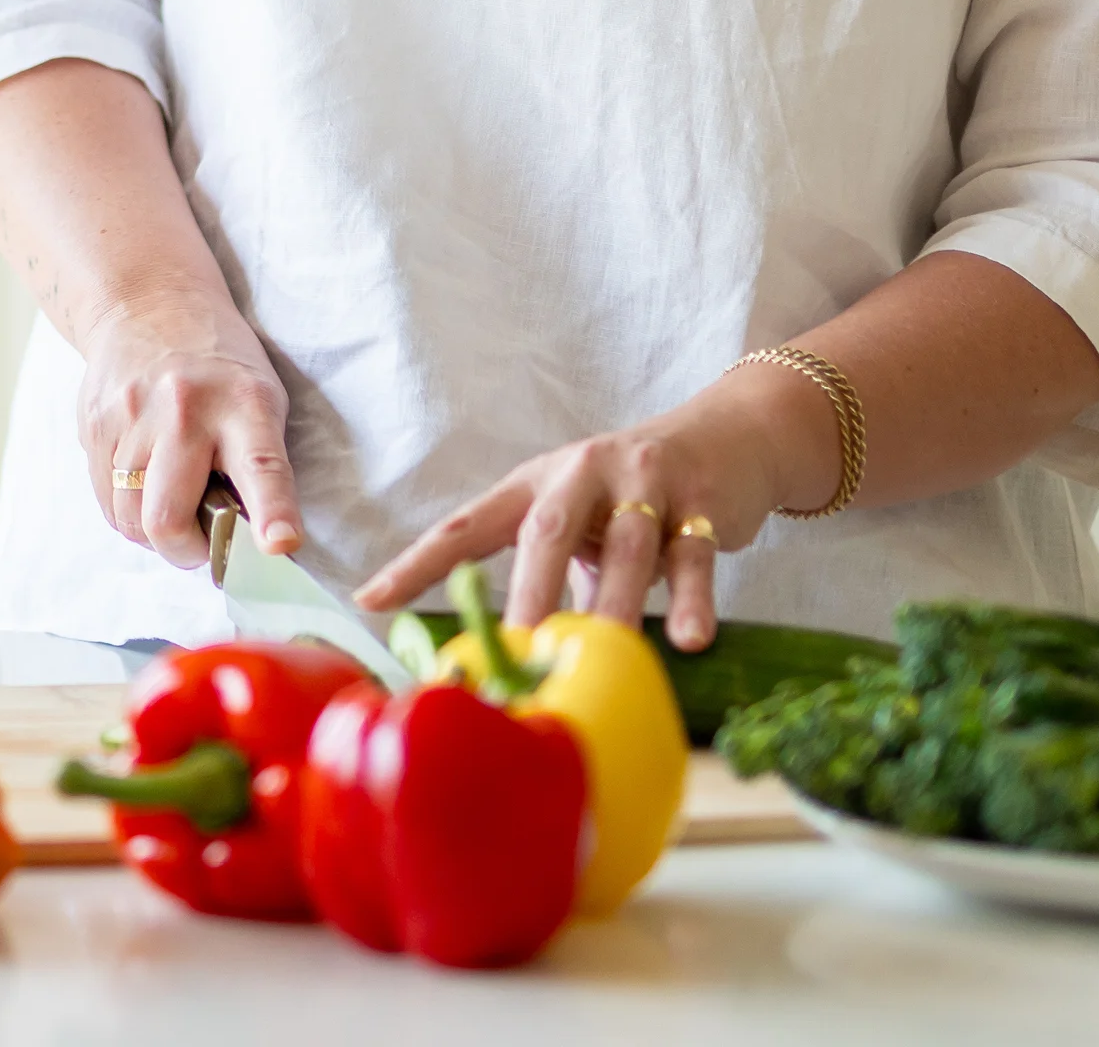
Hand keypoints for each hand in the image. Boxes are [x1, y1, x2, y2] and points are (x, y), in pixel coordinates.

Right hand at [76, 295, 303, 567]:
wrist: (149, 302)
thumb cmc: (220, 364)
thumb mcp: (259, 397)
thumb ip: (257, 463)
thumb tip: (255, 543)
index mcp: (244, 403)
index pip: (261, 466)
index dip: (272, 512)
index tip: (281, 545)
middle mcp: (184, 409)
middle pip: (166, 516)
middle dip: (186, 551)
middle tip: (203, 542)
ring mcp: (131, 417)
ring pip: (129, 520)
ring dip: (154, 534)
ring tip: (174, 507)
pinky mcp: (94, 425)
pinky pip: (107, 502)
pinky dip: (129, 511)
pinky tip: (147, 484)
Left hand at [351, 363, 841, 648]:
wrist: (728, 437)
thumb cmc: (634, 498)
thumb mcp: (583, 521)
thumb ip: (553, 575)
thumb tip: (512, 661)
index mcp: (538, 483)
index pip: (468, 524)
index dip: (418, 563)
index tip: (370, 602)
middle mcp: (583, 473)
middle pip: (546, 531)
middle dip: (528, 592)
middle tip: (513, 649)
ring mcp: (645, 481)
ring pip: (626, 544)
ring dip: (613, 606)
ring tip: (603, 658)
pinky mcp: (702, 499)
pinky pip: (693, 553)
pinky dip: (691, 598)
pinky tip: (689, 638)